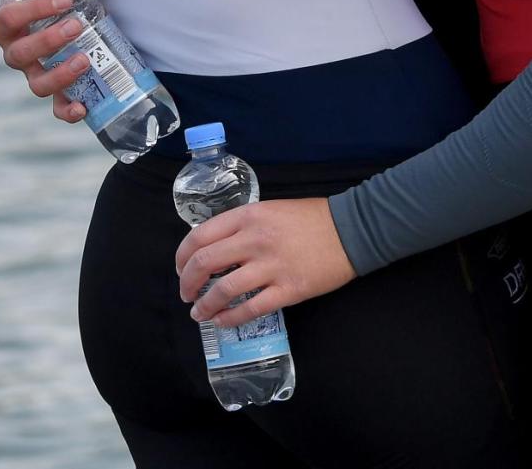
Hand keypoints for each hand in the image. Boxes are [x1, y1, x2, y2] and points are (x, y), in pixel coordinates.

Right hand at [0, 0, 101, 121]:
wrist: (79, 18)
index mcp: (11, 25)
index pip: (8, 18)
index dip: (33, 10)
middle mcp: (18, 53)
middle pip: (18, 55)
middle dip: (46, 41)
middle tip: (75, 26)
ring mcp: (36, 74)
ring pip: (37, 84)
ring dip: (59, 75)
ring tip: (84, 60)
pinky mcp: (58, 91)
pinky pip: (57, 108)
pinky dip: (68, 111)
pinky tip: (83, 106)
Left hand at [175, 198, 355, 328]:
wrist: (350, 230)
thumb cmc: (311, 217)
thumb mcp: (271, 209)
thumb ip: (244, 226)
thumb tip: (216, 248)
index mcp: (249, 215)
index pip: (200, 236)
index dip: (182, 256)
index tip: (180, 269)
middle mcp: (255, 239)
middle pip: (205, 263)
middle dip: (188, 283)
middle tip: (186, 294)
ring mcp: (271, 266)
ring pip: (223, 290)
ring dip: (205, 305)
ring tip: (199, 313)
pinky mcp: (288, 290)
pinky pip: (251, 309)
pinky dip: (230, 319)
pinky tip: (223, 322)